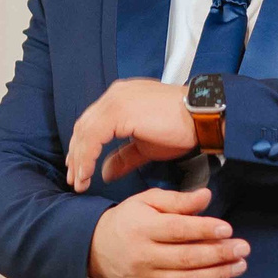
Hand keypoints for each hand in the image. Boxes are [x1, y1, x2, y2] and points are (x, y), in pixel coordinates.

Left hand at [66, 78, 198, 190]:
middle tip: (75, 179)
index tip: (79, 169)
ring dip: (80, 159)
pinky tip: (87, 174)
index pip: (92, 123)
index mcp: (120, 99)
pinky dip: (87, 157)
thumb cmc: (181, 128)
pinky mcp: (119, 110)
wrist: (202, 118)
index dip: (82, 148)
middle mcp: (115, 95)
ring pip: (85, 132)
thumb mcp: (146, 146)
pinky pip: (94, 136)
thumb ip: (124, 157)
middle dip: (77, 155)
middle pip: (84, 127)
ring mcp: (116, 100)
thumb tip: (106, 172)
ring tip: (80, 182)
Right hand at [87, 187, 249, 277]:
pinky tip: (223, 277)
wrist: (98, 250)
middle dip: (219, 254)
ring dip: (219, 274)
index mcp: (141, 229)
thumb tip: (206, 196)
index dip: (204, 229)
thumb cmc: (128, 221)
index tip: (228, 228)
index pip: (178, 230)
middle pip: (187, 258)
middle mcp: (143, 257)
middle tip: (243, 248)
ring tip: (240, 265)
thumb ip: (177, 200)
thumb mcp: (147, 201)